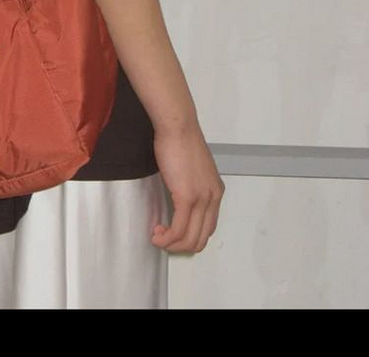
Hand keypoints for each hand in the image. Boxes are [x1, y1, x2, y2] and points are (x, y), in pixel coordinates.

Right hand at [150, 121, 224, 253]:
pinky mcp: (187, 197)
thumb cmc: (180, 140)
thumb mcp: (193, 168)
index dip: (190, 236)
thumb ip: (192, 184)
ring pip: (190, 238)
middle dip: (180, 246)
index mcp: (216, 191)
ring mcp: (201, 199)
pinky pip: (178, 229)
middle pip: (200, 238)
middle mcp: (213, 198)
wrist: (177, 126)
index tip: (174, 233)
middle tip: (163, 240)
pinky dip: (167, 237)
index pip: (208, 227)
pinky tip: (157, 233)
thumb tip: (179, 196)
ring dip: (172, 244)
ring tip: (157, 237)